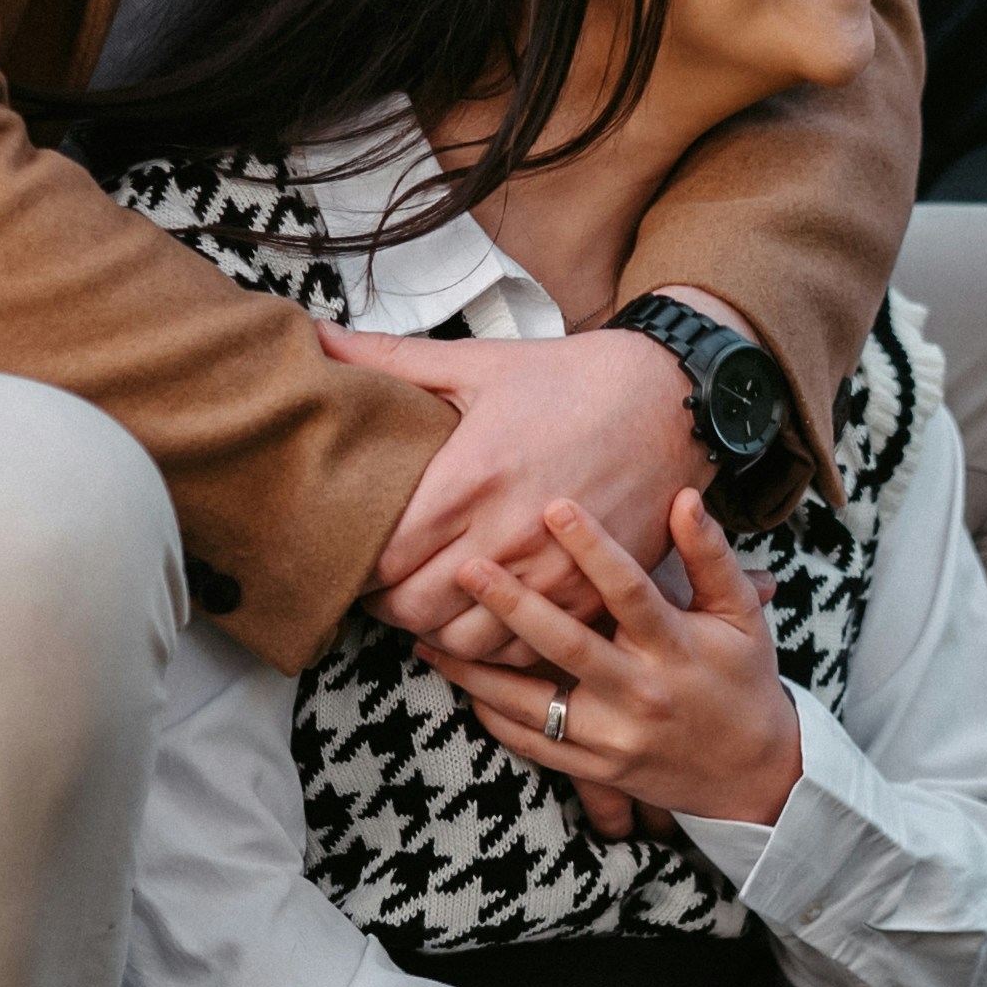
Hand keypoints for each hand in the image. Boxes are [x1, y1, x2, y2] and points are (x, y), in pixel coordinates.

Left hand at [353, 325, 696, 656]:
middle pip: (413, 608)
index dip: (357, 564)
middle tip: (383, 583)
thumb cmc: (571, 380)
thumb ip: (391, 360)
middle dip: (387, 602)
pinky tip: (483, 616)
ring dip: (436, 629)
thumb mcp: (479, 363)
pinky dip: (494, 645)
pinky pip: (523, 650)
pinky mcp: (588, 595)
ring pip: (464, 642)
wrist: (670, 401)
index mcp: (467, 480)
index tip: (355, 552)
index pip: (382, 557)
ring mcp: (550, 574)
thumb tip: (316, 337)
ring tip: (430, 602)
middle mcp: (504, 536)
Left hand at [438, 492, 801, 841]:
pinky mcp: (596, 770)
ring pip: (532, 703)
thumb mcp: (742, 615)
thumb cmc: (744, 679)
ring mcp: (614, 738)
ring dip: (476, 670)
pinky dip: (493, 715)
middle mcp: (641, 693)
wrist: (753, 774)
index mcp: (677, 648)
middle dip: (513, 605)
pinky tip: (461, 684)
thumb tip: (684, 496)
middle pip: (567, 645)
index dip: (593, 549)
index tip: (555, 505)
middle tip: (467, 567)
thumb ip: (711, 556)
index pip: (629, 591)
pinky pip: (533, 744)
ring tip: (427, 636)